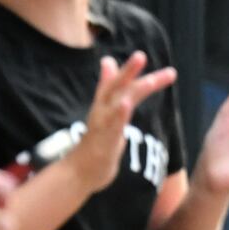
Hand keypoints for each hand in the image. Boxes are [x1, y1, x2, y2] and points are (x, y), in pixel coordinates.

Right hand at [65, 52, 177, 192]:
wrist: (79, 174)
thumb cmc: (96, 143)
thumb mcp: (106, 115)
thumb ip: (110, 90)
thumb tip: (109, 64)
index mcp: (105, 107)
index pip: (116, 84)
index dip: (128, 71)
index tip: (141, 56)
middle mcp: (101, 112)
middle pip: (116, 88)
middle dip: (129, 72)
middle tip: (141, 55)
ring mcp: (101, 126)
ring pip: (117, 105)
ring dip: (131, 91)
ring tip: (148, 80)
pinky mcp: (103, 142)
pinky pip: (112, 126)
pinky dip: (119, 114)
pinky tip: (126, 104)